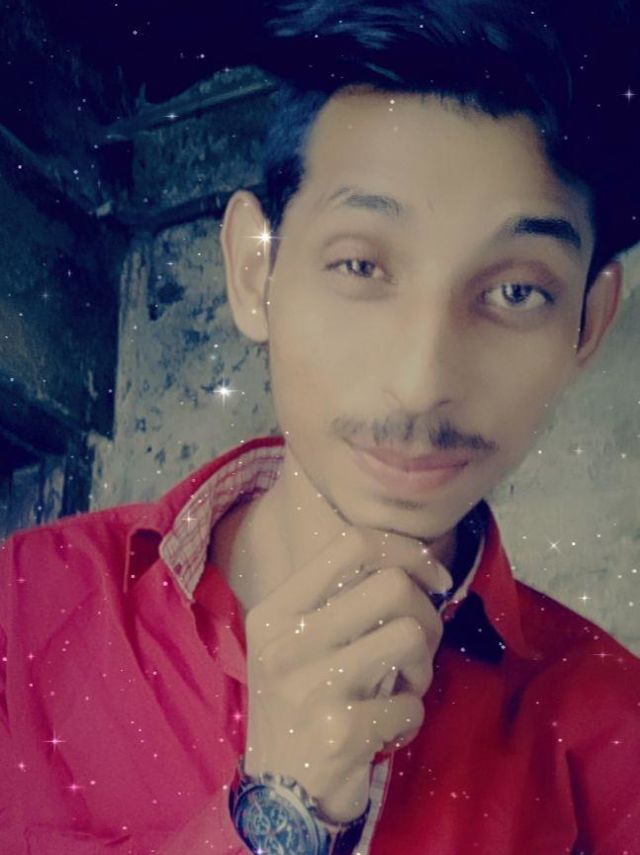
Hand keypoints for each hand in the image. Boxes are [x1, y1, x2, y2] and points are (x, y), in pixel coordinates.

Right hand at [243, 525, 452, 822]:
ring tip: (403, 685)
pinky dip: (411, 715)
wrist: (279, 795)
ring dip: (423, 666)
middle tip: (422, 643)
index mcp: (276, 611)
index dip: (407, 550)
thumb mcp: (296, 644)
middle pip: (393, 584)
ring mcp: (310, 686)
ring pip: (412, 634)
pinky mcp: (339, 732)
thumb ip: (337, 601)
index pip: (352, 543)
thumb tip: (415, 563)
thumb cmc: (300, 704)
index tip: (431, 577)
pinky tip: (387, 727)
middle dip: (428, 612)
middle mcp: (286, 642)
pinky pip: (411, 702)